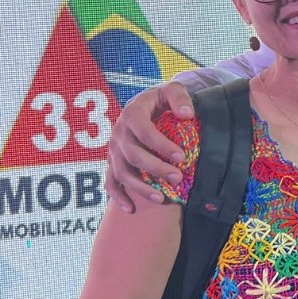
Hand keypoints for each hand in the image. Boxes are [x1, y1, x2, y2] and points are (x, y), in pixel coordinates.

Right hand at [105, 82, 194, 212]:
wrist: (148, 103)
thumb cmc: (163, 98)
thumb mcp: (172, 89)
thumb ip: (180, 98)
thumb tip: (187, 115)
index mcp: (132, 113)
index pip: (144, 132)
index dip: (161, 146)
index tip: (181, 157)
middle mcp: (119, 132)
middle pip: (133, 155)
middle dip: (155, 169)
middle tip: (177, 178)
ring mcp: (114, 149)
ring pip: (121, 172)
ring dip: (140, 187)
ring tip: (161, 199)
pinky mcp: (114, 161)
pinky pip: (110, 182)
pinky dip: (118, 196)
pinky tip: (131, 209)